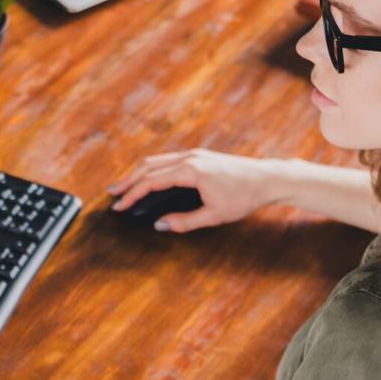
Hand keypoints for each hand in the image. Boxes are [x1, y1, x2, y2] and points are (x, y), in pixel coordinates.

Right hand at [106, 148, 285, 232]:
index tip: (120, 206)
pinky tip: (149, 178)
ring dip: (138, 172)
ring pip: (157, 160)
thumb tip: (160, 225)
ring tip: (125, 186)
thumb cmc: (244, 196)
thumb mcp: (214, 215)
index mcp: (190, 171)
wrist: (268, 178)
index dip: (133, 195)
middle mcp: (189, 157)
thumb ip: (184, 221)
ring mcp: (194, 154)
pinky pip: (168, 159)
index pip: (151, 181)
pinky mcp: (200, 156)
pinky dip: (152, 168)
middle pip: (148, 166)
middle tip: (112, 194)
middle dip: (128, 181)